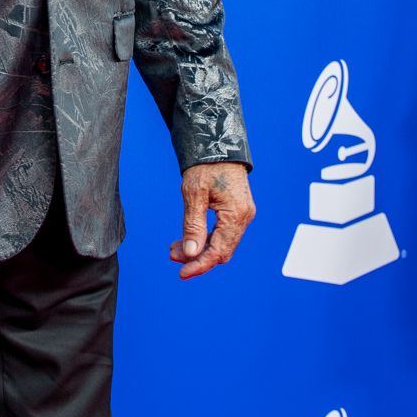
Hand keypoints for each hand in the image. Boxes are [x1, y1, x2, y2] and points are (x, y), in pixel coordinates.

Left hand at [170, 161, 255, 278]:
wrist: (218, 143)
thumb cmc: (206, 165)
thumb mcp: (194, 194)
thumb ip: (193, 225)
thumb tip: (190, 253)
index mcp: (236, 214)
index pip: (219, 251)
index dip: (200, 265)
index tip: (182, 273)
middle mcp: (244, 217)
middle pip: (222, 251)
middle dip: (197, 257)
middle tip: (172, 256)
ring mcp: (242, 214)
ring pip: (221, 243)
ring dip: (199, 249)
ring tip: (175, 248)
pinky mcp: (237, 211)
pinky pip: (222, 233)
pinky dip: (205, 238)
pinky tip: (187, 238)